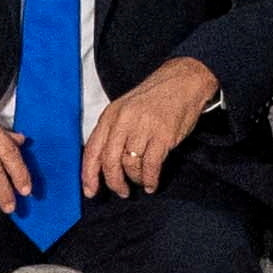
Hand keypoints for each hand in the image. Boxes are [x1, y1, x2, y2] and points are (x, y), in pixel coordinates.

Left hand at [85, 55, 218, 197]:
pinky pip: (151, 166)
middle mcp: (124, 120)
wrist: (183, 81)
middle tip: (121, 191)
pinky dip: (151, 179)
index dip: (89, 174)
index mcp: (111, 115)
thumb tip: (103, 165)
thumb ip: (113, 133)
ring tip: (142, 181)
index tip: (90, 191)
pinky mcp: (163, 135)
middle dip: (114, 182)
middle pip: (110, 161)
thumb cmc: (155, 98)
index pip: (92, 149)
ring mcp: (143, 127)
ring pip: (130, 165)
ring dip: (136, 179)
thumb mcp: (126, 110)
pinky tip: (152, 183)